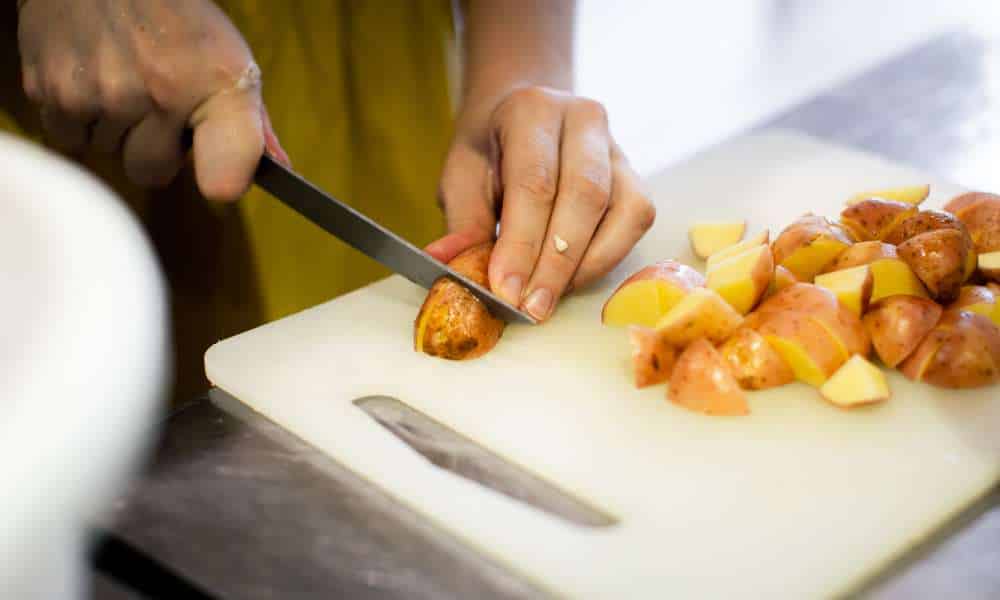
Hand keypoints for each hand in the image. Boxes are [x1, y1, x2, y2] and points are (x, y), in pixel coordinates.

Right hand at [16, 0, 288, 200]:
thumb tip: (276, 171)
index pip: (225, 172)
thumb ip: (250, 122)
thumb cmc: (177, 19)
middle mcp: (157, 94)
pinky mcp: (50, 90)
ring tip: (121, 81)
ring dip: (113, 129)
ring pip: (107, 153)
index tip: (219, 182)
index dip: (222, 182)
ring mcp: (99, 94)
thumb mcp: (229, 58)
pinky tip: (90, 79)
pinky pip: (67, 137)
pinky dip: (76, 117)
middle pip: (152, 172)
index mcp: (215, 87)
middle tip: (154, 105)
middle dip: (152, 149)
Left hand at [427, 86, 654, 321]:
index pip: (534, 182)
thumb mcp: (462, 175)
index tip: (506, 290)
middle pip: (584, 196)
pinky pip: (636, 220)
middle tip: (531, 307)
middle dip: (556, 263)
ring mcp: (616, 145)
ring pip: (622, 211)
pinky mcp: (635, 174)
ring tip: (550, 298)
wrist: (522, 114)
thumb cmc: (490, 149)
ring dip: (586, 265)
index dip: (522, 244)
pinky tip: (574, 278)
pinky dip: (608, 257)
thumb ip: (463, 222)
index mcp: (531, 110)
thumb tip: (450, 266)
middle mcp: (583, 119)